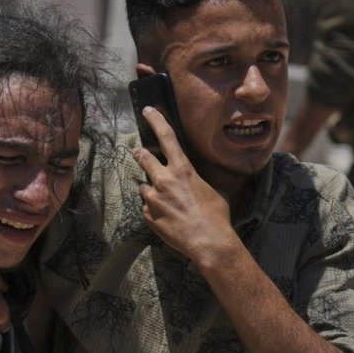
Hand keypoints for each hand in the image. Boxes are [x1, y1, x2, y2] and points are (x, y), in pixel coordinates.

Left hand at [131, 106, 235, 260]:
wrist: (208, 241)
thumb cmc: (216, 215)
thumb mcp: (212, 190)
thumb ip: (197, 181)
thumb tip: (194, 183)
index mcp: (182, 169)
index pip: (167, 137)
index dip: (156, 121)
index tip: (147, 111)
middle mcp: (163, 180)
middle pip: (143, 158)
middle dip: (140, 154)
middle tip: (137, 153)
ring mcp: (153, 198)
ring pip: (144, 186)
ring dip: (151, 189)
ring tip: (167, 201)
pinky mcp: (147, 215)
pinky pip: (147, 207)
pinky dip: (154, 209)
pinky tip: (167, 217)